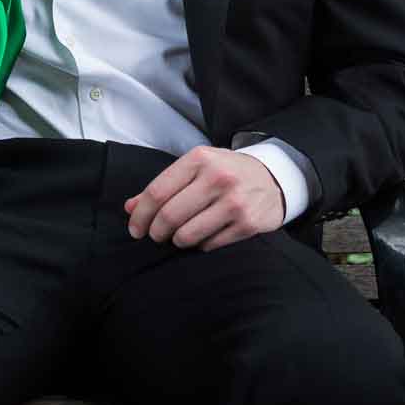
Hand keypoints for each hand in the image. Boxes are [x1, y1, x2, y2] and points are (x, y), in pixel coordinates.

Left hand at [125, 146, 285, 250]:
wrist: (274, 176)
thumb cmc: (225, 171)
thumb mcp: (195, 167)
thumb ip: (163, 185)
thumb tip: (130, 207)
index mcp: (199, 159)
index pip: (157, 192)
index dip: (141, 214)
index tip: (135, 228)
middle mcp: (218, 178)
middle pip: (170, 215)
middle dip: (156, 231)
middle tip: (155, 236)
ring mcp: (235, 202)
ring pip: (188, 234)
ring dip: (177, 240)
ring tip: (177, 237)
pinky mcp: (249, 224)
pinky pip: (210, 244)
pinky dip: (200, 245)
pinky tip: (202, 237)